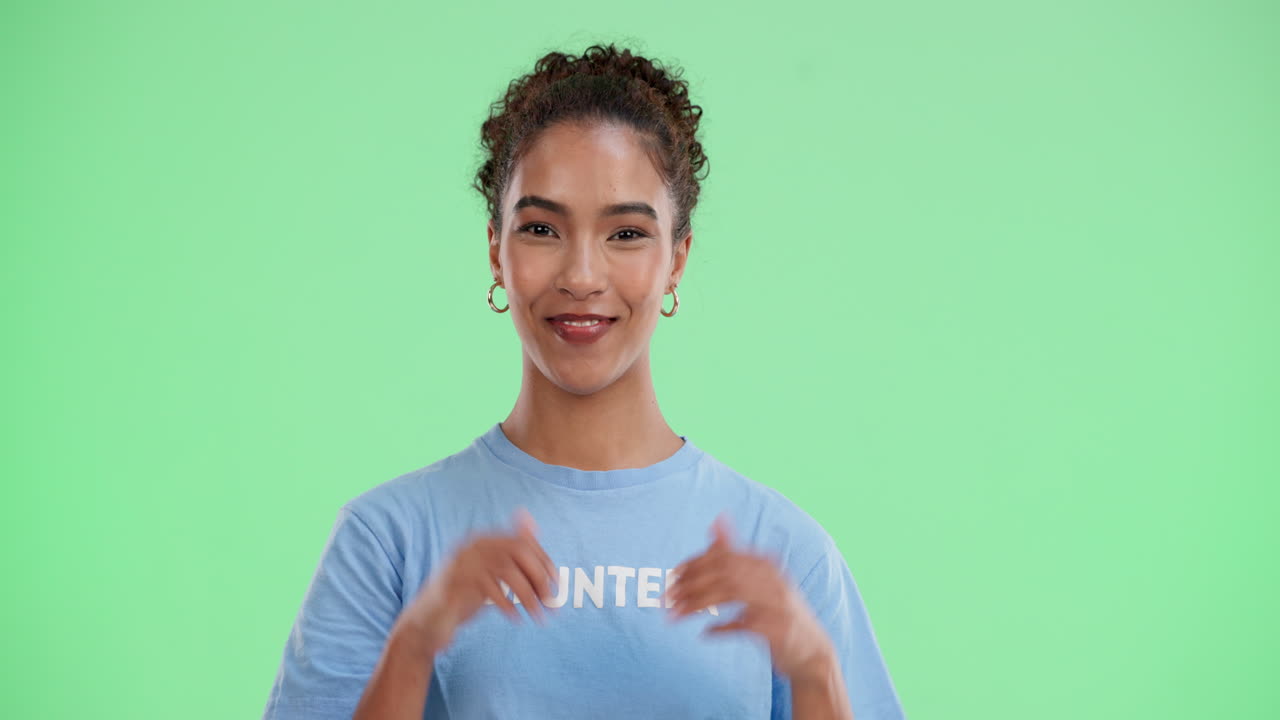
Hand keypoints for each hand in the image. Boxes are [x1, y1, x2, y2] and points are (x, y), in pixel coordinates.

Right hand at [393, 507, 557, 659]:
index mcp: (482, 539)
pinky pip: (491, 590)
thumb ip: (510, 555)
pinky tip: (515, 618)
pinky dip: (507, 605)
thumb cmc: (463, 597)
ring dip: (528, 596)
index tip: (557, 583)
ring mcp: (461, 562)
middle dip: (540, 578)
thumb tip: (532, 521)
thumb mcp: (491, 575)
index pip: (522, 542)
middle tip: (552, 603)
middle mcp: (471, 545)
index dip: (544, 561)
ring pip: (508, 572)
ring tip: (538, 615)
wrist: (427, 622)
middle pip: (518, 552)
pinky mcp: (454, 583)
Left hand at [665, 512, 835, 681]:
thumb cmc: (777, 613)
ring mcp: (777, 604)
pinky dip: (721, 629)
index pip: (724, 557)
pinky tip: (706, 633)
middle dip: (691, 584)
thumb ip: (735, 552)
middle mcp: (773, 580)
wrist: (813, 653)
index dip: (695, 564)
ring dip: (697, 605)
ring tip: (675, 615)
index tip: (672, 576)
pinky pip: (742, 625)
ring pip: (730, 595)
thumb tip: (716, 519)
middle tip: (667, 597)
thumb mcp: (759, 580)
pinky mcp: (777, 630)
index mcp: (766, 565)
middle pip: (724, 573)